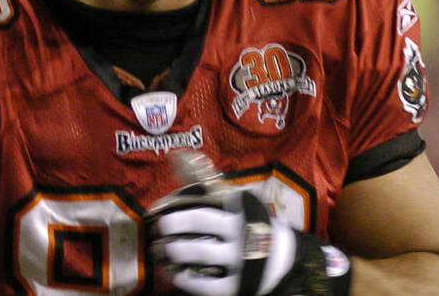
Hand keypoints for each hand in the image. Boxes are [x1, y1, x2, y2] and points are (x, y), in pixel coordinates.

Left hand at [148, 152, 296, 295]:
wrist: (282, 257)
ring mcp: (241, 258)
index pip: (205, 195)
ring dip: (174, 250)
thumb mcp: (233, 198)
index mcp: (240, 205)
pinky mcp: (237, 285)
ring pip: (200, 251)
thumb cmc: (247, 221)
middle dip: (172, 223)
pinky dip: (186, 279)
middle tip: (161, 227)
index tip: (157, 208)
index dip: (175, 201)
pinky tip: (178, 274)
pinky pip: (205, 285)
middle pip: (201, 220)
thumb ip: (204, 178)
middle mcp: (243, 229)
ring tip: (163, 250)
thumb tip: (177, 155)